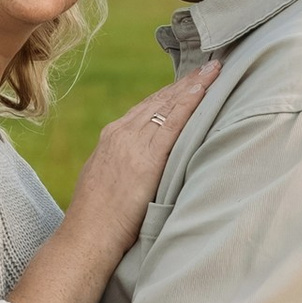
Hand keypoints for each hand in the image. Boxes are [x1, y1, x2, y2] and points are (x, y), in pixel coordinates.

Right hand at [66, 57, 221, 261]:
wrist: (86, 236)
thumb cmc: (97, 220)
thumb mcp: (105, 181)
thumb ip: (123, 166)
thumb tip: (141, 167)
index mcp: (110, 138)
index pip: (145, 108)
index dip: (168, 94)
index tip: (187, 82)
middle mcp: (121, 134)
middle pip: (158, 100)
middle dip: (184, 82)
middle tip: (209, 66)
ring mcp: (133, 143)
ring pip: (168, 105)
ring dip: (194, 85)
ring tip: (215, 70)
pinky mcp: (147, 157)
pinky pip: (174, 121)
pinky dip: (191, 101)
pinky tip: (206, 88)